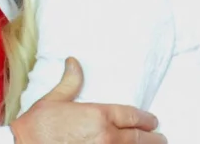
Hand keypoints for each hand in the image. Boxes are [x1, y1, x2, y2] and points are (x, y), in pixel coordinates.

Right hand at [9, 57, 164, 143]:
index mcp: (99, 115)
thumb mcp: (54, 100)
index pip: (132, 116)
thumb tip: (74, 62)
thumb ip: (70, 82)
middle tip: (161, 139)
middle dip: (152, 138)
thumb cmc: (38, 127)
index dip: (146, 120)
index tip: (153, 122)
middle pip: (139, 138)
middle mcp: (106, 137)